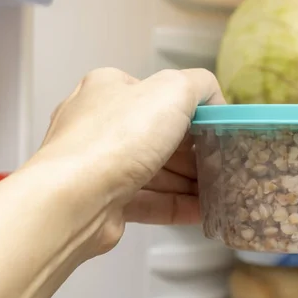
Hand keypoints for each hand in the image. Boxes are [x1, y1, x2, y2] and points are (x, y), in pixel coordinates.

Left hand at [29, 67, 224, 254]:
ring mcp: (99, 165)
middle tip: (222, 165)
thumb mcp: (172, 91)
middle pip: (160, 137)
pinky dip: (178, 205)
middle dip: (194, 153)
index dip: (192, 112)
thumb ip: (200, 85)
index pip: (159, 95)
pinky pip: (150, 201)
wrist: (75, 199)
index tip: (216, 130)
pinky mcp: (105, 201)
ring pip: (156, 172)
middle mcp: (100, 124)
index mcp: (110, 89)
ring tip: (221, 193)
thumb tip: (214, 99)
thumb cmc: (119, 138)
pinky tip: (204, 212)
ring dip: (189, 182)